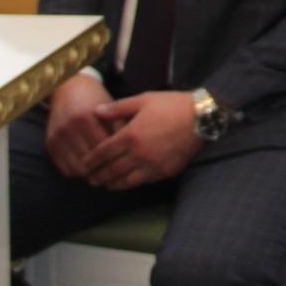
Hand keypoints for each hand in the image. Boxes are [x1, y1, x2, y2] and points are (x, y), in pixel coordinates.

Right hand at [43, 73, 122, 179]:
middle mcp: (69, 127)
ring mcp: (57, 136)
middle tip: (114, 172)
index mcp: (86, 117)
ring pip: (76, 168)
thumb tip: (129, 151)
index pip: (103, 148)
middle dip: (103, 169)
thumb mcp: (111, 108)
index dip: (116, 158)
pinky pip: (64, 168)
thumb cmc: (96, 100)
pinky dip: (77, 172)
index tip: (125, 164)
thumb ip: (119, 127)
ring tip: (102, 172)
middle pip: (89, 161)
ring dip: (89, 173)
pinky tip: (88, 169)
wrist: (69, 88)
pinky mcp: (50, 143)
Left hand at [81, 91, 204, 191]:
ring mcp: (152, 165)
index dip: (90, 160)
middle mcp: (138, 153)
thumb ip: (117, 108)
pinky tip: (125, 182)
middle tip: (89, 179)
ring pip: (125, 180)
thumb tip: (96, 112)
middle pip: (110, 170)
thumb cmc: (171, 105)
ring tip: (104, 184)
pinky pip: (142, 181)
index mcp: (130, 135)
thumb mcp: (143, 100)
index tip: (83, 165)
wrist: (202, 117)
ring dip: (111, 184)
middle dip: (97, 176)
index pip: (102, 152)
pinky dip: (130, 184)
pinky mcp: (164, 172)